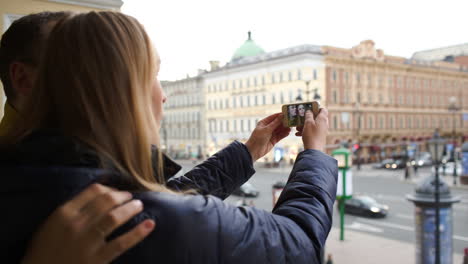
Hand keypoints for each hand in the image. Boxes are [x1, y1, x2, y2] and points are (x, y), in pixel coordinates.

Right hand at [21, 184, 154, 263]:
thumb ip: (71, 210)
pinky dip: (138, 233)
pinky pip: (121, 243)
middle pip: (106, 202)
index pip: (93, 191)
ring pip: (115, 218)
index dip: (110, 188)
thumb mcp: (51, 224)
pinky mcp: (97, 259)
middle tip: (130, 196)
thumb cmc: (44, 250)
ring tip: (139, 205)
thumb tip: (97, 196)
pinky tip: (149, 225)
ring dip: (131, 209)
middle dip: (122, 196)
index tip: (116, 191)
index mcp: (64, 213)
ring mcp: (87, 242)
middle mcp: (76, 224)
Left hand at [245, 113, 290, 160]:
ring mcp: (270, 134)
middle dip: (284, 122)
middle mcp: (267, 128)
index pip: (273, 117)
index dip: (280, 115)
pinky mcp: (273, 140)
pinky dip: (284, 134)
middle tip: (291, 121)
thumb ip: (275, 123)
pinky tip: (288, 133)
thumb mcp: (267, 129)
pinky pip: (280, 136)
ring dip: (285, 129)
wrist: (254, 151)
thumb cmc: (258, 138)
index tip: (287, 113)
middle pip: (277, 124)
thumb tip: (282, 115)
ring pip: (279, 130)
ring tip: (291, 127)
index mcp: (264, 123)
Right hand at [296, 108, 328, 151]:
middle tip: (300, 118)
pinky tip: (298, 134)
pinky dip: (305, 131)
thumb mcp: (308, 123)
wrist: (314, 150)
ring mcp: (321, 131)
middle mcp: (323, 124)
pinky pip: (312, 131)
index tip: (309, 109)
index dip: (316, 108)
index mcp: (323, 119)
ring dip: (304, 125)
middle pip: (316, 117)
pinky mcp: (318, 136)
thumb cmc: (311, 135)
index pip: (323, 109)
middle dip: (307, 117)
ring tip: (297, 127)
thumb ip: (308, 115)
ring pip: (312, 124)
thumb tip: (309, 111)